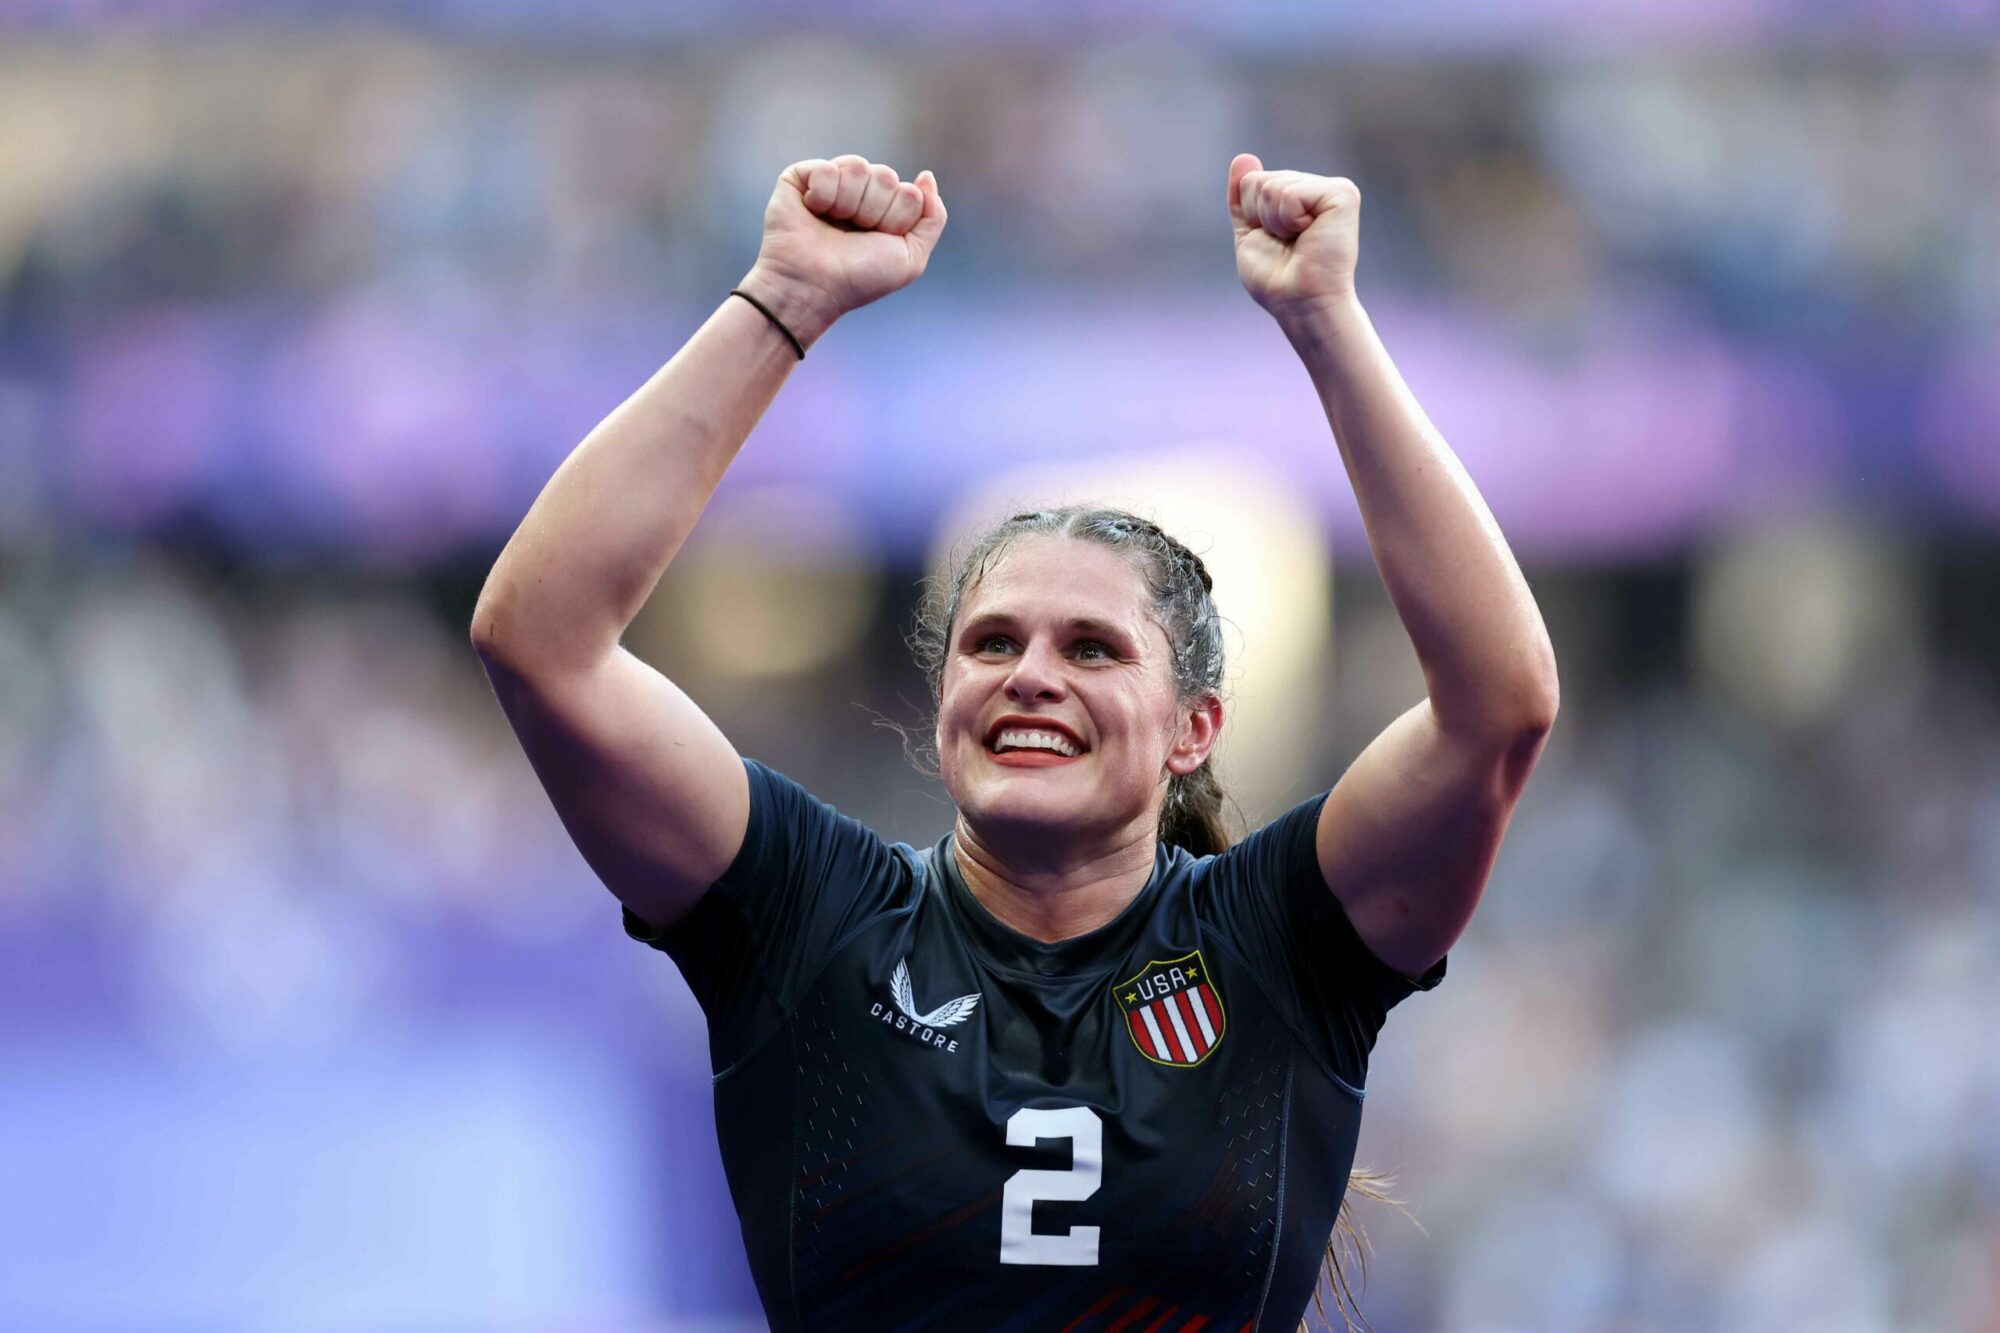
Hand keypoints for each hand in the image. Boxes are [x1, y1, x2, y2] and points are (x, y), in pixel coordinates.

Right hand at [738, 155, 946, 347]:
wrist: (813, 287)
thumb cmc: (858, 278)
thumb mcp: (911, 258)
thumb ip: (933, 218)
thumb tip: (926, 176)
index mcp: (885, 209)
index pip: (909, 193)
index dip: (896, 221)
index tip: (876, 242)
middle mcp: (859, 192)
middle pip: (886, 176)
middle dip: (873, 212)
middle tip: (853, 236)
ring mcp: (831, 182)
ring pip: (858, 167)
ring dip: (848, 204)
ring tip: (832, 225)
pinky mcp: (801, 177)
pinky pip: (827, 168)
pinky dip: (823, 194)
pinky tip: (813, 211)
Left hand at [1227, 153, 1360, 323]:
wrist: (1300, 303)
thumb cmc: (1277, 279)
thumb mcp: (1250, 234)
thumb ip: (1243, 197)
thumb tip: (1243, 156)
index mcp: (1297, 194)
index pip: (1251, 182)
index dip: (1251, 216)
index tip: (1274, 240)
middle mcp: (1317, 186)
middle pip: (1259, 181)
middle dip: (1261, 218)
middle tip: (1287, 244)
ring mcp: (1332, 188)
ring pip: (1273, 187)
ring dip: (1275, 223)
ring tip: (1298, 242)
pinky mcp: (1342, 194)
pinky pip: (1291, 194)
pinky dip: (1289, 220)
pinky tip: (1309, 234)